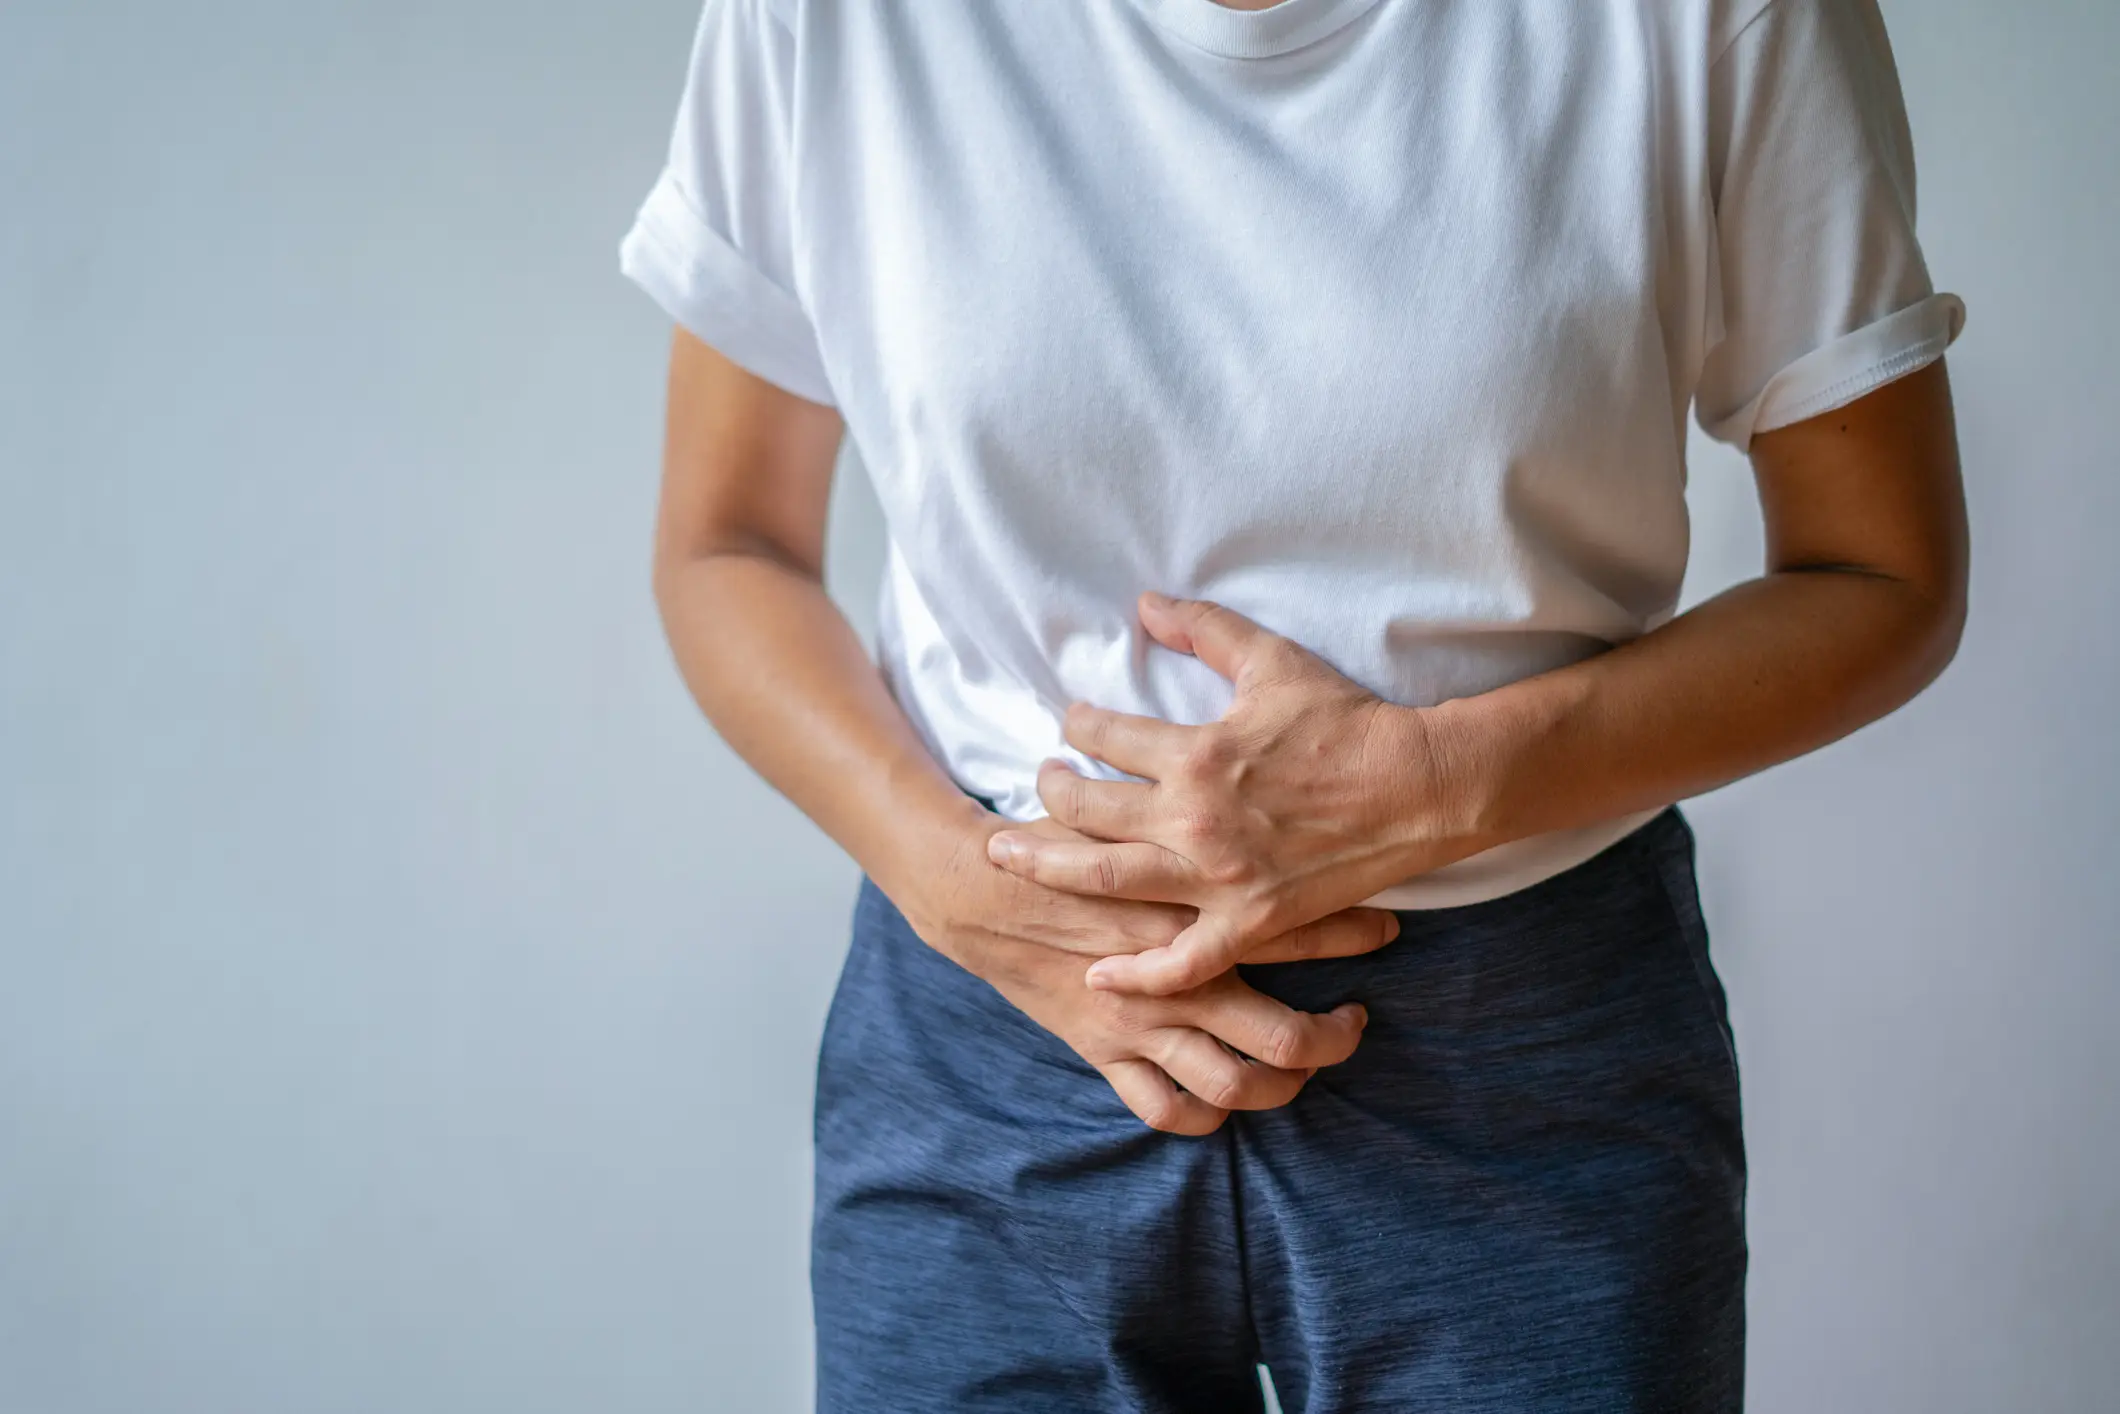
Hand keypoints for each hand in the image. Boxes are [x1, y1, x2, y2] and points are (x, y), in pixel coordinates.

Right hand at [896, 811, 1385, 1133]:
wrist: (975, 891)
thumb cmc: (1058, 838)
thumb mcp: (1141, 804)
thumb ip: (1195, 794)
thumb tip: (1270, 771)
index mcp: (1185, 911)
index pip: (1290, 930)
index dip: (1350, 933)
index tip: (1386, 930)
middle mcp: (1171, 978)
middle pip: (1279, 1034)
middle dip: (1332, 1037)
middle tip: (1357, 1021)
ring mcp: (1139, 1025)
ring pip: (1231, 1085)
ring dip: (1280, 1084)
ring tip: (1307, 1063)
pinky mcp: (1103, 1051)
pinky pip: (1164, 1110)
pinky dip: (1201, 1116)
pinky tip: (1226, 1101)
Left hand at [985, 591, 1464, 995]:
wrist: (1419, 787)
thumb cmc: (1348, 720)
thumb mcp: (1272, 661)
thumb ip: (1204, 630)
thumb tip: (1145, 603)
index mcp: (1197, 755)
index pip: (1105, 736)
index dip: (1077, 725)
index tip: (1070, 724)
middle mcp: (1194, 821)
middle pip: (1087, 811)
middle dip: (1048, 793)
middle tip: (1033, 782)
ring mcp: (1219, 879)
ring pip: (1108, 881)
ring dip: (1050, 868)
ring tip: (1011, 854)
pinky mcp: (1250, 921)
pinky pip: (1182, 961)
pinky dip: (1137, 975)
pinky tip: (1097, 975)